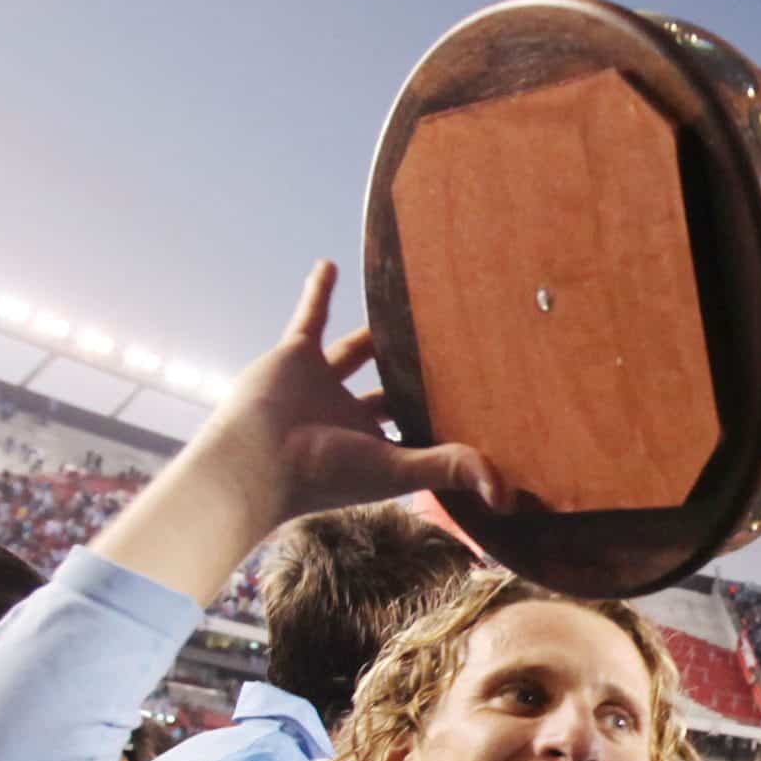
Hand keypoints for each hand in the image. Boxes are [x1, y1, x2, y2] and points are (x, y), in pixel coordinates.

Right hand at [205, 261, 510, 524]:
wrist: (255, 459)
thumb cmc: (323, 472)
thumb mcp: (395, 469)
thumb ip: (449, 469)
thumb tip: (505, 494)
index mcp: (373, 448)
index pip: (416, 430)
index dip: (443, 420)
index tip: (480, 400)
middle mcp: (349, 418)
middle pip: (390, 388)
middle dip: (413, 371)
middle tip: (451, 342)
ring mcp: (321, 386)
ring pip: (355, 352)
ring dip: (374, 331)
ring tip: (403, 303)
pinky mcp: (295, 358)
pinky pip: (309, 319)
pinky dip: (319, 293)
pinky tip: (333, 266)